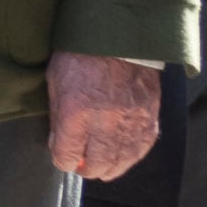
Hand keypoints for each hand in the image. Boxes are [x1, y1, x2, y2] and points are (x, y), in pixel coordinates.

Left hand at [45, 51, 161, 179]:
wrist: (120, 37)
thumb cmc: (81, 56)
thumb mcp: (56, 83)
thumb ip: (57, 117)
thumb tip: (59, 143)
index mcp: (76, 113)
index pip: (67, 155)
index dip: (63, 160)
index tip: (63, 157)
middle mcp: (105, 122)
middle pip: (97, 164)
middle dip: (86, 169)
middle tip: (82, 165)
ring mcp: (131, 122)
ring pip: (121, 161)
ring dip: (109, 168)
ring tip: (101, 167)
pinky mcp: (150, 117)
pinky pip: (141, 148)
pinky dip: (130, 156)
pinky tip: (122, 156)